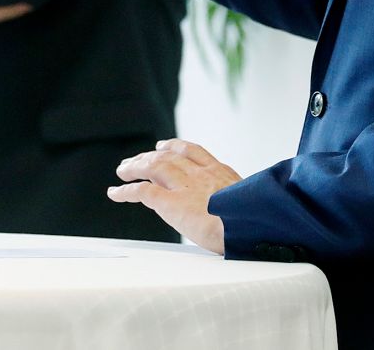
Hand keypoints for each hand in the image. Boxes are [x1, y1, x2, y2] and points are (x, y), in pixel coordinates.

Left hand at [109, 138, 240, 253]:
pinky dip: (126, 190)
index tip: (164, 146)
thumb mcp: (252, 204)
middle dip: (148, 156)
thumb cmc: (257, 223)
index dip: (175, 147)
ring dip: (134, 167)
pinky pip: (142, 192)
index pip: (193, 152)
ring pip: (153, 167)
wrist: (252, 227)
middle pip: (168, 157)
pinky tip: (115, 193)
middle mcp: (201, 174)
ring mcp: (185, 186)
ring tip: (122, 171)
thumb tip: (242, 214)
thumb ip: (239, 202)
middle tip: (134, 160)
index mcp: (221, 173)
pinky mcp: (172, 203)